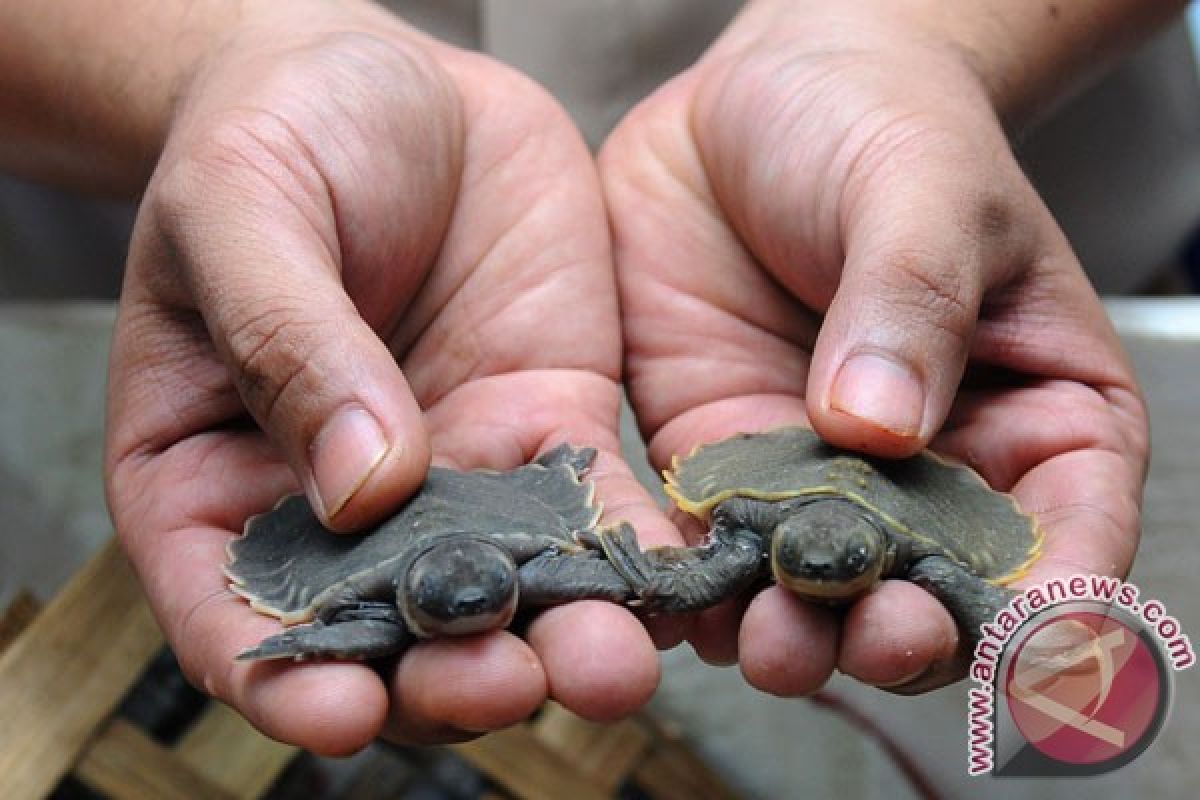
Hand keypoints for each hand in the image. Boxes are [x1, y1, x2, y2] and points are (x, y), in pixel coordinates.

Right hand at [105, 0, 669, 752]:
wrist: (390, 84)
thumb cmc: (272, 137)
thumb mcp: (243, 215)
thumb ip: (288, 342)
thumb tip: (362, 484)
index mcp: (218, 475)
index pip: (235, 608)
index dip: (282, 676)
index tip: (340, 712)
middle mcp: (339, 502)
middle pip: (388, 626)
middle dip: (448, 672)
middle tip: (506, 683)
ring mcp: (456, 471)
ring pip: (507, 589)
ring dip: (557, 638)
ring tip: (606, 664)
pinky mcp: (550, 424)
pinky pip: (597, 508)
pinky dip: (634, 555)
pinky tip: (676, 582)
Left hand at [599, 0, 1147, 692]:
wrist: (751, 103)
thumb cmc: (879, 122)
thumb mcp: (923, 186)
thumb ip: (916, 299)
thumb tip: (881, 428)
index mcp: (1035, 414)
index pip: (1069, 534)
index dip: (1052, 605)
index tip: (1015, 642)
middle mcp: (929, 468)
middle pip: (935, 592)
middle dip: (907, 634)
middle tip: (873, 636)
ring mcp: (817, 474)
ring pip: (818, 593)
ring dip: (800, 633)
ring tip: (774, 641)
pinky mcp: (720, 458)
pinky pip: (712, 548)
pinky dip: (701, 589)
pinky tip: (685, 607)